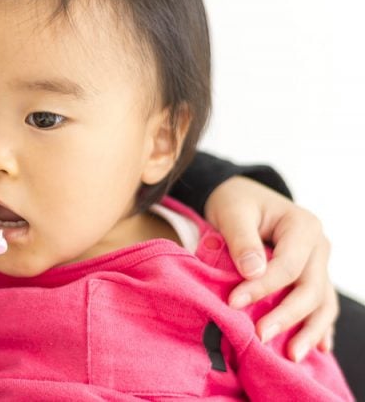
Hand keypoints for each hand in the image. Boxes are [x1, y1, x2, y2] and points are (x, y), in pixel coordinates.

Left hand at [205, 176, 337, 361]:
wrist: (241, 197)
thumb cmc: (235, 202)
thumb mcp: (232, 212)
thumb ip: (242, 239)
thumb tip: (253, 272)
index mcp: (303, 226)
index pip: (288, 266)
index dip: (262, 287)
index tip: (233, 302)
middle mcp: (318, 246)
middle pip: (310, 288)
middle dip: (286, 316)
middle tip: (260, 336)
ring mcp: (319, 264)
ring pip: (322, 302)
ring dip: (308, 330)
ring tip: (291, 356)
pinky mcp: (311, 277)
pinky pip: (321, 305)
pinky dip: (318, 326)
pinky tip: (315, 348)